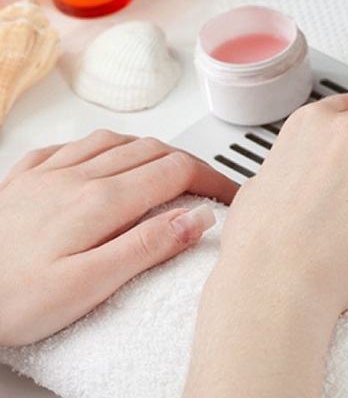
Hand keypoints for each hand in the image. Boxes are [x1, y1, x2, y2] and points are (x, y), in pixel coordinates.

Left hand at [0, 131, 236, 345]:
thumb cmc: (8, 299)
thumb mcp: (88, 286)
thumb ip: (148, 246)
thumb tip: (198, 218)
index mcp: (99, 202)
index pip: (176, 171)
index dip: (213, 179)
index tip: (232, 195)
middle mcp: (75, 177)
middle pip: (151, 150)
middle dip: (190, 163)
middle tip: (209, 186)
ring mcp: (46, 174)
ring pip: (114, 141)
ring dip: (151, 149)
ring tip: (167, 168)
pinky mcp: (20, 180)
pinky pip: (69, 146)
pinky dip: (101, 147)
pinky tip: (101, 158)